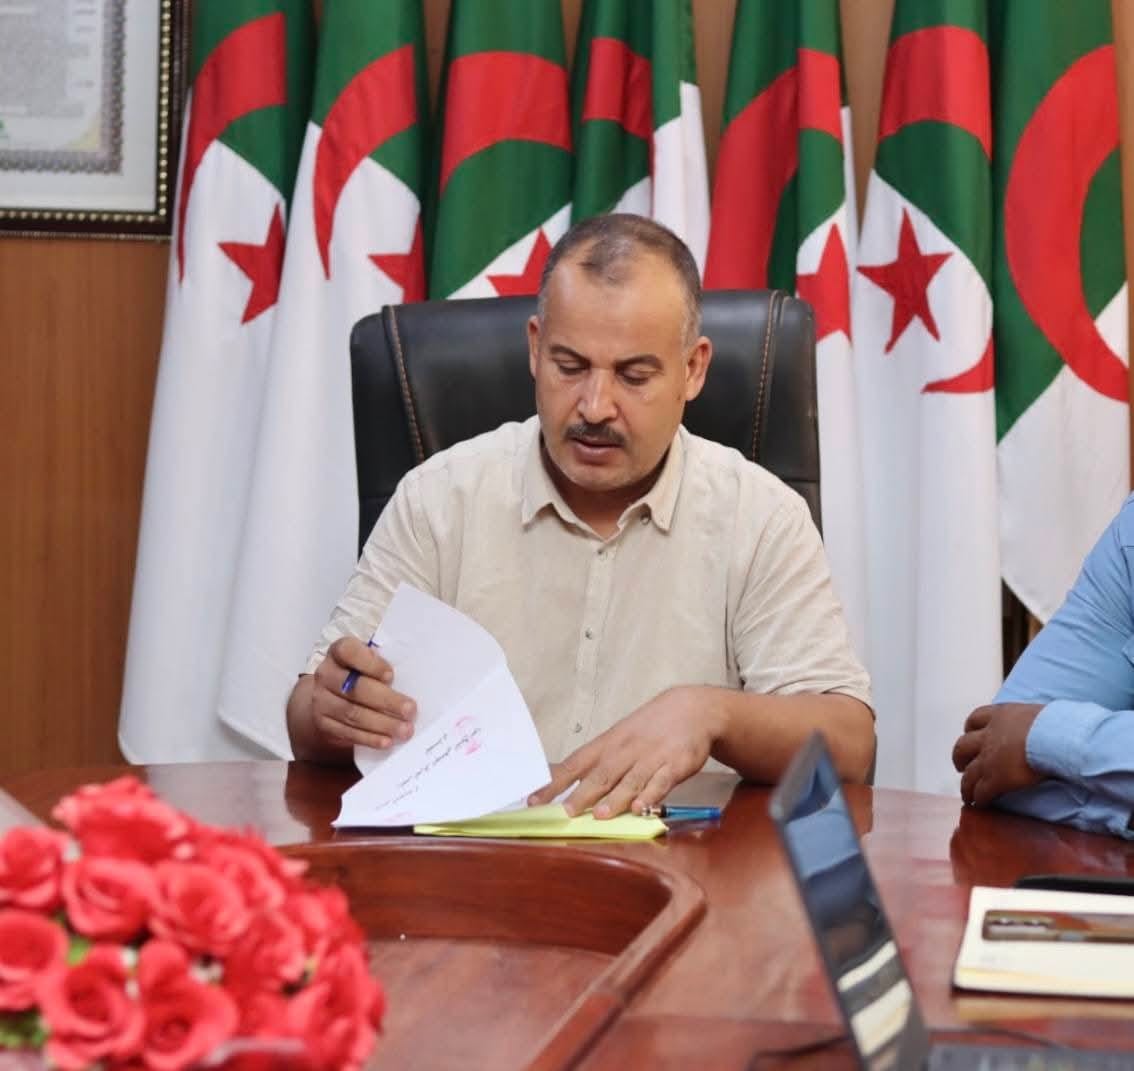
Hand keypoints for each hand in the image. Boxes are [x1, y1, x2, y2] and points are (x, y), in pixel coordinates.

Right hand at [309, 637, 416, 750]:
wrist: (332, 697)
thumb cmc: (361, 675)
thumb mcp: (370, 663)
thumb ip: (382, 665)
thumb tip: (411, 678)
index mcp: (338, 652)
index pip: (348, 651)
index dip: (369, 663)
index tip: (390, 675)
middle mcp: (326, 674)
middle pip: (355, 688)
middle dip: (386, 700)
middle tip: (410, 710)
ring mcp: (321, 700)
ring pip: (352, 713)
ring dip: (382, 723)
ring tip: (405, 730)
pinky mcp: (323, 723)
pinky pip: (347, 732)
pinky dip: (369, 738)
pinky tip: (386, 741)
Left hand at [527, 686, 724, 818]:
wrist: (692, 709)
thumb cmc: (648, 729)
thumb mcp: (619, 738)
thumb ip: (597, 764)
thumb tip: (565, 787)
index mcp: (608, 744)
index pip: (574, 764)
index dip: (554, 783)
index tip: (534, 800)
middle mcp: (626, 750)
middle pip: (601, 774)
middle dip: (583, 794)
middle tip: (566, 813)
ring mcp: (651, 757)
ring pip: (630, 780)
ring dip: (615, 798)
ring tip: (600, 815)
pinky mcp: (676, 764)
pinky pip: (662, 781)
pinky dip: (651, 795)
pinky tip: (641, 807)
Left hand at [952, 702, 1044, 805]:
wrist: (1052, 737)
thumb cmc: (1055, 723)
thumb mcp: (1038, 713)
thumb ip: (1031, 720)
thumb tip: (1043, 723)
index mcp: (1000, 715)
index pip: (976, 719)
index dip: (970, 728)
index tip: (969, 734)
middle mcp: (989, 736)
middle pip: (963, 746)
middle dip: (960, 757)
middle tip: (961, 765)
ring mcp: (989, 758)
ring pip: (969, 774)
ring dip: (966, 785)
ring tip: (967, 794)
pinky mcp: (996, 779)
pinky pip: (982, 791)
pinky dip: (979, 798)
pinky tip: (980, 804)